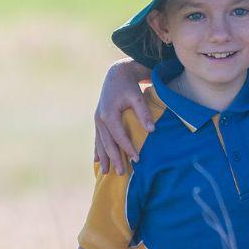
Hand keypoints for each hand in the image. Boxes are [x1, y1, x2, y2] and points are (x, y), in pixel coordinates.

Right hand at [94, 59, 152, 174]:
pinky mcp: (98, 120)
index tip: (137, 159)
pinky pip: (97, 138)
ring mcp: (97, 120)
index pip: (119, 137)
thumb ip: (144, 113)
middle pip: (107, 143)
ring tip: (106, 172)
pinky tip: (96, 160)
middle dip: (113, 159)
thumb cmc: (129, 85)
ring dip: (103, 158)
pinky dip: (97, 150)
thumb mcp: (137, 96)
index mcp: (109, 114)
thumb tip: (152, 131)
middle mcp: (100, 119)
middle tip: (120, 173)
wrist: (116, 74)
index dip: (128, 149)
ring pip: (100, 143)